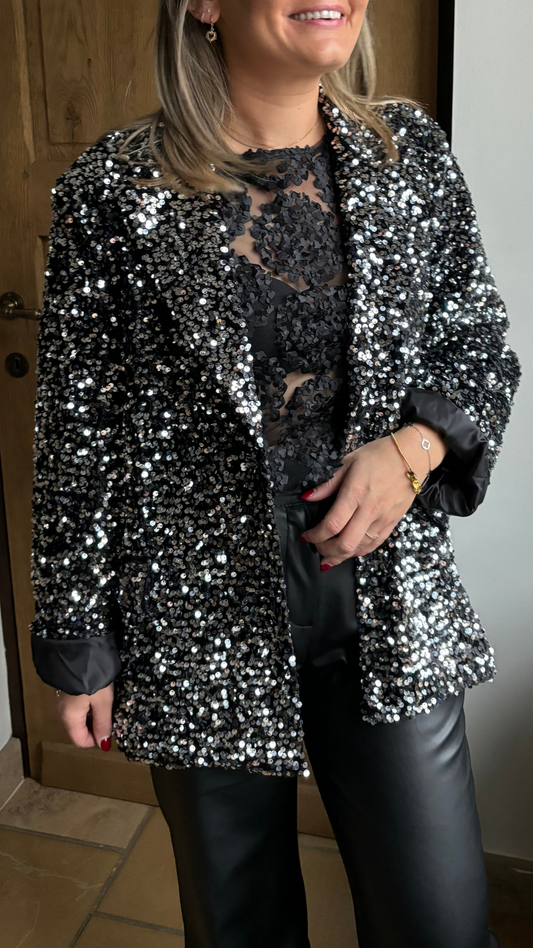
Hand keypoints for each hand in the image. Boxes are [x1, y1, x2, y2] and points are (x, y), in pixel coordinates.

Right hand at [56, 683, 113, 750]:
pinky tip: (96, 693)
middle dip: (94, 726)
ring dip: (91, 714)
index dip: (97, 739)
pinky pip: (75, 705)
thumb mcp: (104, 702)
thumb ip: (103, 724)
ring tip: (105, 702)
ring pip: (77, 716)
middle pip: (78, 729)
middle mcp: (61, 713)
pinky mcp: (63, 689)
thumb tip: (103, 745)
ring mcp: (60, 700)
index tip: (110, 728)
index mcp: (69, 719)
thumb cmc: (93, 678)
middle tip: (110, 714)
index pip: (81, 741)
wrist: (77, 650)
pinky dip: (86, 704)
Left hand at [300, 424, 447, 567]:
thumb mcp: (348, 461)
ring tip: (329, 555)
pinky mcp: (392, 523)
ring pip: (360, 548)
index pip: (332, 524)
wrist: (412, 456)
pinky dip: (359, 552)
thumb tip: (307, 497)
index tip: (306, 536)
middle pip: (345, 544)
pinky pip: (374, 545)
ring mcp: (383, 519)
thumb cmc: (379, 455)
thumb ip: (328, 483)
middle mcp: (369, 510)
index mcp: (355, 493)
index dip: (316, 536)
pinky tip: (349, 552)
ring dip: (341, 556)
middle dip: (326, 551)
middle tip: (316, 548)